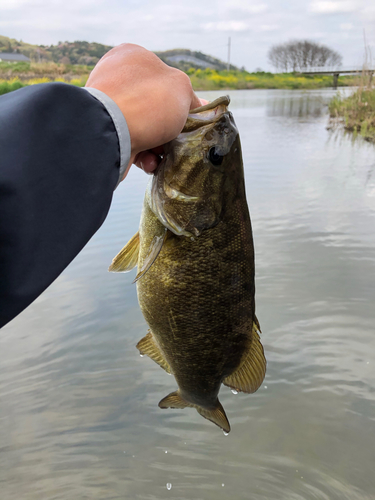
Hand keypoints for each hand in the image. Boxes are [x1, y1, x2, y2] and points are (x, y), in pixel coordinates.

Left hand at [86, 44, 204, 178]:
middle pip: (156, 108)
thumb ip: (192, 98)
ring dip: (159, 147)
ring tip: (163, 156)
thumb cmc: (148, 102)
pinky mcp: (105, 133)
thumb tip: (201, 106)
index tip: (191, 119)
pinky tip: (149, 162)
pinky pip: (132, 144)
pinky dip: (144, 155)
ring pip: (145, 129)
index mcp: (134, 56)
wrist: (110, 133)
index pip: (166, 79)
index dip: (182, 100)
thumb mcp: (181, 91)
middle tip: (179, 140)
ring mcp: (109, 107)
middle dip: (170, 128)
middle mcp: (117, 78)